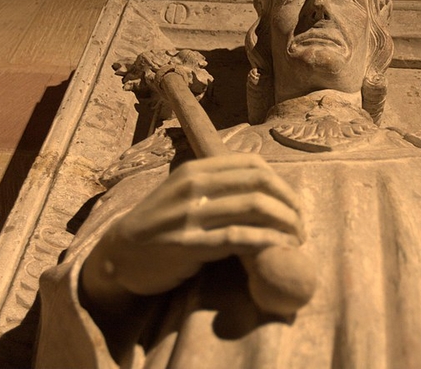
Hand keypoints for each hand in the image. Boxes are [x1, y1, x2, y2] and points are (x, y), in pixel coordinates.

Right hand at [82, 153, 303, 300]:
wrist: (119, 255)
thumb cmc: (160, 224)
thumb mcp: (183, 192)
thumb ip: (217, 184)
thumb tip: (265, 187)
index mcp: (196, 169)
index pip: (253, 165)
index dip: (281, 183)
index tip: (294, 204)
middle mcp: (194, 186)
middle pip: (260, 184)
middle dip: (289, 203)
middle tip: (301, 224)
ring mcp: (191, 215)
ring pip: (254, 209)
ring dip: (285, 224)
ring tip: (297, 239)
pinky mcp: (190, 245)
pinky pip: (239, 238)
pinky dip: (267, 242)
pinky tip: (280, 248)